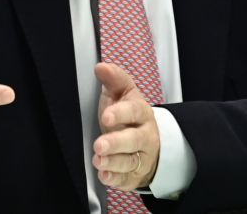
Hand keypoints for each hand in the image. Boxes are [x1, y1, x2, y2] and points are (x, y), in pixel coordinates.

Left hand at [92, 62, 160, 190]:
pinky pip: (127, 180)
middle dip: (116, 143)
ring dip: (113, 162)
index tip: (106, 116)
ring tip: (99, 160)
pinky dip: (116, 179)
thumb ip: (113, 80)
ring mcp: (142, 156)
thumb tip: (101, 67)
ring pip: (130, 161)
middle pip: (134, 140)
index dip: (121, 113)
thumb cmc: (129, 116)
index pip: (134, 111)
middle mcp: (145, 136)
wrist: (147, 142)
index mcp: (141, 113)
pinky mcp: (135, 175)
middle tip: (99, 144)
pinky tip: (105, 175)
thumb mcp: (123, 94)